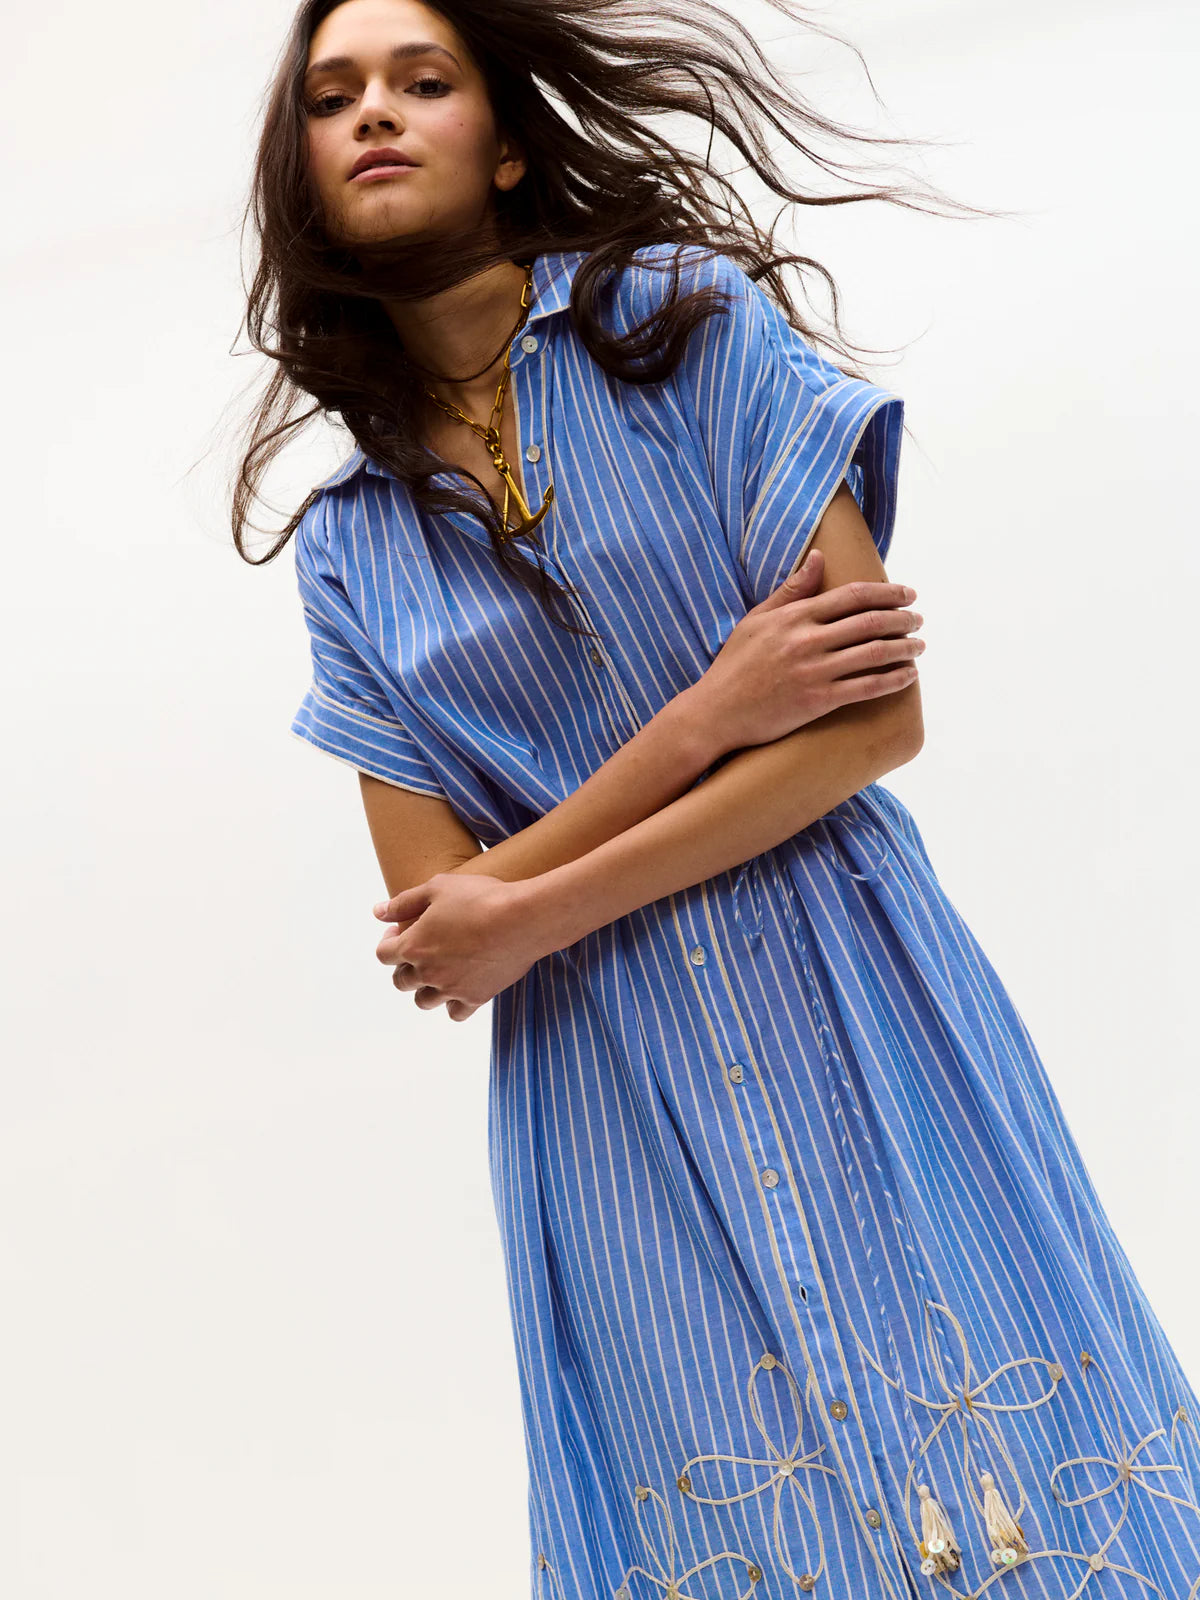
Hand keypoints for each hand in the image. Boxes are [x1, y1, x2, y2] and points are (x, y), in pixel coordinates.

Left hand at [371, 873, 546, 1020]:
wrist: (524, 919)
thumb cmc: (481, 897)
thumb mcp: (437, 887)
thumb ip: (403, 902)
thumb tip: (378, 912)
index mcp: (414, 945)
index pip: (384, 954)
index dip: (388, 940)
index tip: (400, 930)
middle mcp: (428, 972)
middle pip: (401, 981)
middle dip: (405, 965)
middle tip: (420, 950)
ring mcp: (452, 988)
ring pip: (424, 1001)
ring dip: (425, 988)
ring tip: (437, 972)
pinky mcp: (477, 998)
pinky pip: (455, 1013)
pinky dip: (453, 1004)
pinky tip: (460, 988)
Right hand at [697, 546, 924, 750]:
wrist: (716, 712)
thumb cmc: (734, 665)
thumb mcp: (756, 619)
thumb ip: (791, 590)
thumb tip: (818, 557)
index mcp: (795, 616)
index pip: (853, 596)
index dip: (887, 592)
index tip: (908, 593)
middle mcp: (807, 640)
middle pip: (870, 622)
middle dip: (903, 619)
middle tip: (919, 619)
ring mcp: (814, 672)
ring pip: (874, 654)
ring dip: (905, 648)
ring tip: (919, 646)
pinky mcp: (817, 701)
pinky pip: (866, 688)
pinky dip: (893, 680)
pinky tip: (908, 676)